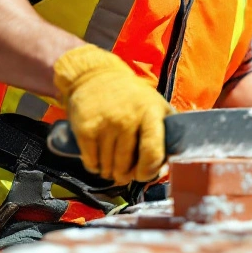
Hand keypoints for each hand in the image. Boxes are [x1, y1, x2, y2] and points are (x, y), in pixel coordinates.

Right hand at [53, 44, 174, 182]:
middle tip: (126, 173)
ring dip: (110, 173)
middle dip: (126, 176)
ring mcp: (105, 124)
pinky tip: (99, 160)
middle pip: (126, 166)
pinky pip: (91, 163)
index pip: (152, 152)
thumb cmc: (132, 97)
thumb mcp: (156, 105)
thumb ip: (167, 132)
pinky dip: (95, 167)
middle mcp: (127, 118)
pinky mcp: (85, 129)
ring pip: (108, 167)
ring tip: (113, 166)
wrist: (96, 76)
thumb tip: (166, 165)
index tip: (143, 174)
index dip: (148, 171)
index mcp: (151, 112)